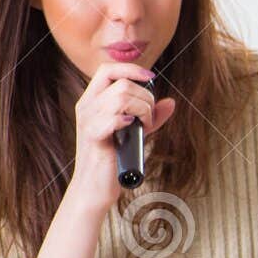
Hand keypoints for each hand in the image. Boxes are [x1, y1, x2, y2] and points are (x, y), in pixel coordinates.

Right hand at [66, 62, 177, 210]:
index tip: (151, 78)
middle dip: (145, 98)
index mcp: (93, 101)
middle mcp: (87, 107)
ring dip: (142, 111)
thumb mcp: (135, 133)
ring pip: (121, 97)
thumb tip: (170, 102)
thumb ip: (151, 117)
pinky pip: (112, 118)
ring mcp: (88, 121)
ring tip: (144, 128)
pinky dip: (127, 121)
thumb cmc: (113, 160)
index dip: (131, 68)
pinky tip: (132, 129)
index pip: (107, 69)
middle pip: (121, 83)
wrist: (95, 189)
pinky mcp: (93, 138)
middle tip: (149, 120)